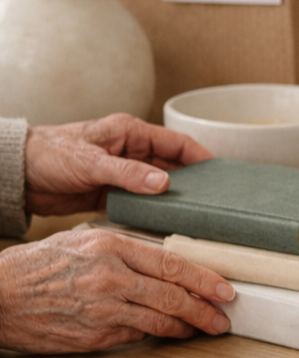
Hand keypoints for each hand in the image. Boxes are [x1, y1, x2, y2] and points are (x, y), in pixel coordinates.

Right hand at [0, 230, 233, 353]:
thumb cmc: (36, 265)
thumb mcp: (81, 241)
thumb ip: (123, 250)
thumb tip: (164, 265)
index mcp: (109, 247)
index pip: (172, 264)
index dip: (205, 279)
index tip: (225, 290)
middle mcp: (109, 278)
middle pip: (173, 297)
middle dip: (205, 310)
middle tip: (223, 318)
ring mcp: (101, 311)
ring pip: (159, 322)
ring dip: (187, 328)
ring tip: (203, 329)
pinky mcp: (93, 338)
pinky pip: (134, 337)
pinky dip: (155, 336)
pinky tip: (168, 335)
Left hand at [23, 113, 212, 215]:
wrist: (18, 175)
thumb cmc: (48, 155)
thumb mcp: (90, 163)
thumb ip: (127, 173)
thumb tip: (164, 184)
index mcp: (130, 133)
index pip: (177, 143)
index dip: (201, 156)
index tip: (220, 173)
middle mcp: (131, 151)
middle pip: (174, 166)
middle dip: (193, 182)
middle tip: (213, 199)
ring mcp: (123, 173)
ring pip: (160, 186)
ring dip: (174, 199)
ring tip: (195, 214)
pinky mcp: (113, 193)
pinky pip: (143, 202)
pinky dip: (154, 211)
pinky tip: (166, 223)